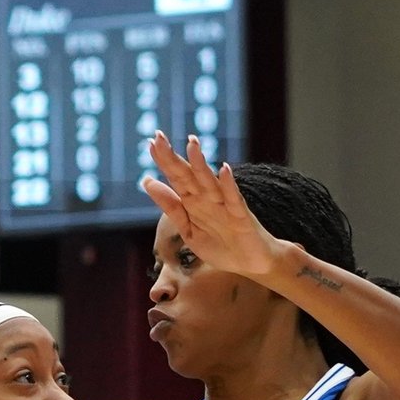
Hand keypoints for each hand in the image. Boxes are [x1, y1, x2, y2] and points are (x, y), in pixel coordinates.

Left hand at [141, 132, 289, 280]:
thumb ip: (171, 207)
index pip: (176, 177)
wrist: (251, 263)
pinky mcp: (240, 216)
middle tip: (159, 136)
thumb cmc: (221, 246)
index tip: (151, 143)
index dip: (163, 161)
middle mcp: (207, 198)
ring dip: (200, 164)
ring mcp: (225, 205)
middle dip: (174, 157)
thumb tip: (147, 182)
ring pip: (209, 182)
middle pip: (188, 175)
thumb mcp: (188, 230)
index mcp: (193, 202)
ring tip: (191, 144)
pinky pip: (234, 198)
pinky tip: (223, 170)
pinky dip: (229, 185)